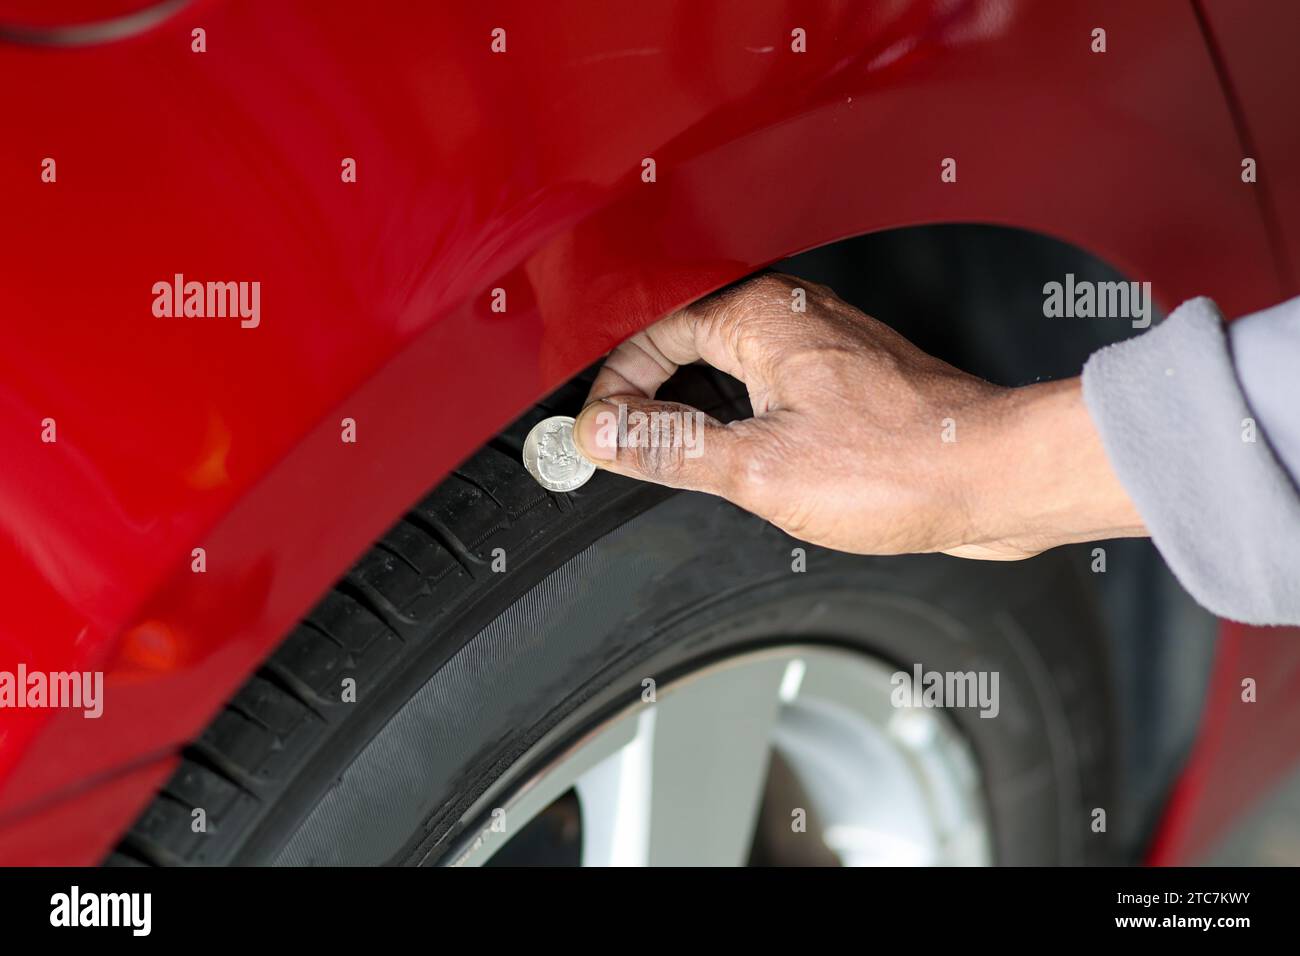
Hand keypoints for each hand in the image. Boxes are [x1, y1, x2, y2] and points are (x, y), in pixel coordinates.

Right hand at [572, 273, 1145, 558]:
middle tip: (623, 447)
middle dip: (646, 394)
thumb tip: (604, 434)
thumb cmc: (902, 465)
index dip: (614, 387)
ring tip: (673, 456)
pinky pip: (765, 385)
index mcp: (759, 317)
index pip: (650, 332)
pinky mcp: (845, 379)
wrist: (995, 476)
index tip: (601, 436)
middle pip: (684, 341)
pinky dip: (736, 417)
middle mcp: (790, 315)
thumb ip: (671, 447)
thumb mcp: (759, 468)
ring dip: (692, 408)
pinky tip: (740, 459)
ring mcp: (821, 346)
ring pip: (726, 364)